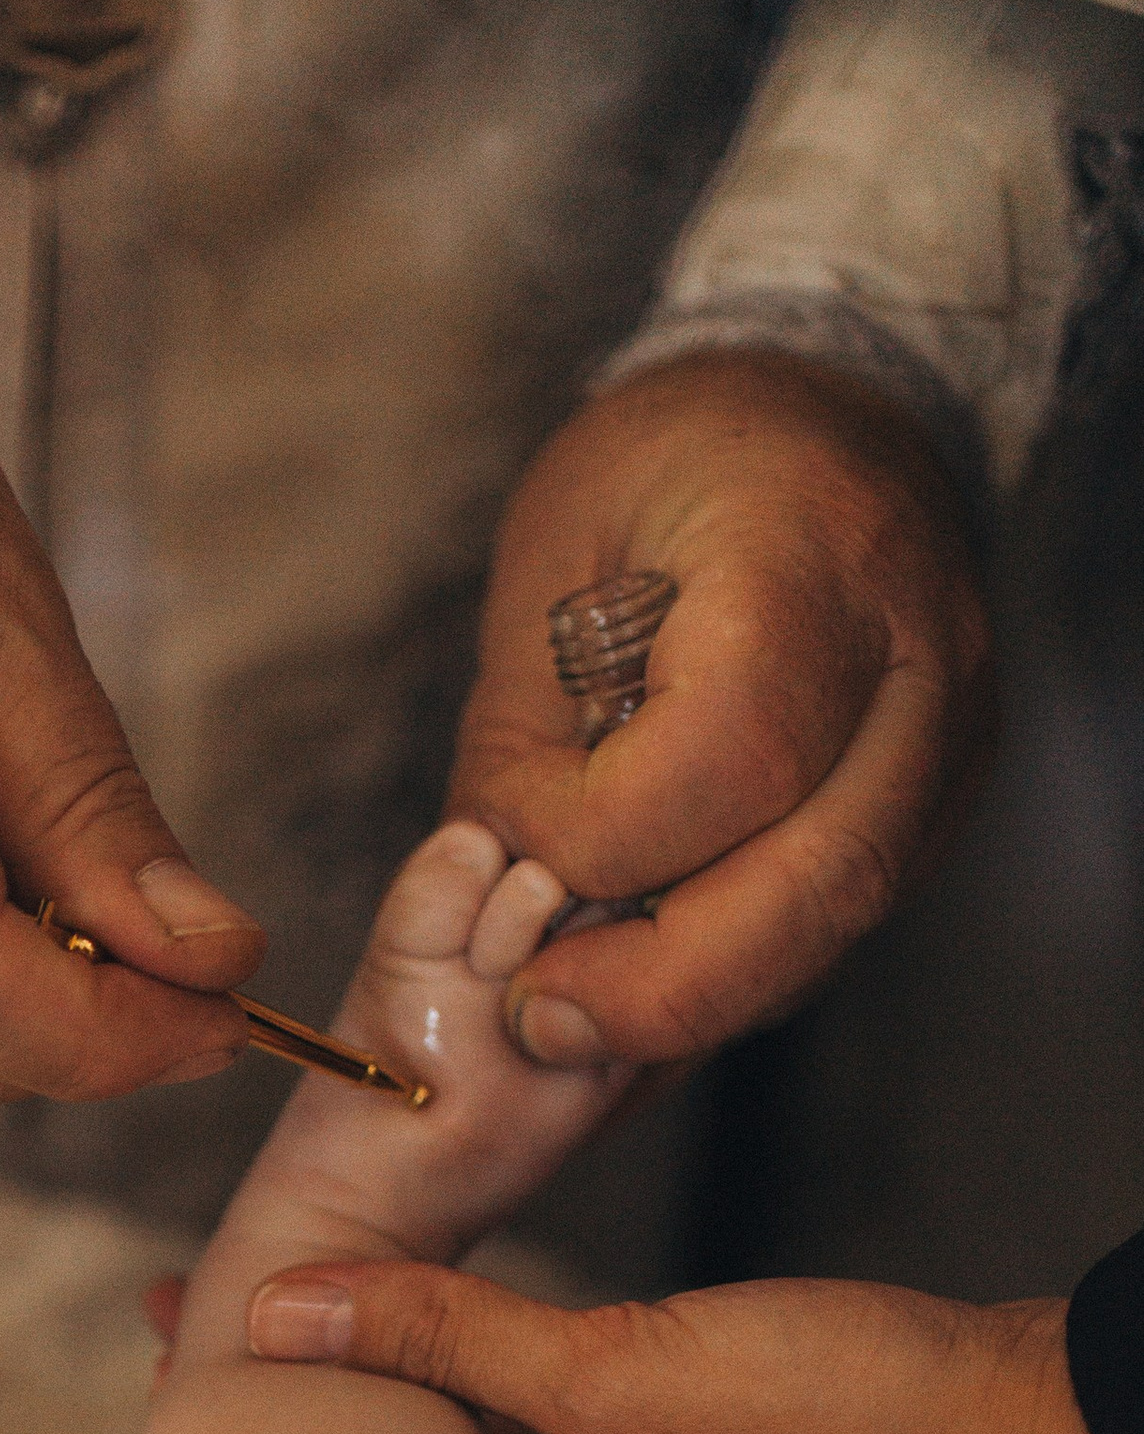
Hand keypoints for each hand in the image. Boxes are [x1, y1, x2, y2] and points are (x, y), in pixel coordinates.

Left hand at [452, 353, 991, 1068]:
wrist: (823, 421)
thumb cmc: (666, 472)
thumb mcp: (551, 561)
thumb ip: (519, 739)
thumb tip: (484, 904)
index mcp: (814, 551)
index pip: (732, 750)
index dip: (601, 833)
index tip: (506, 838)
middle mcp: (920, 658)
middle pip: (815, 878)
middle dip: (659, 984)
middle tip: (536, 1012)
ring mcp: (949, 744)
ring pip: (834, 926)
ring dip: (692, 998)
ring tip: (571, 1007)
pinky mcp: (937, 808)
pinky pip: (833, 925)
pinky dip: (729, 971)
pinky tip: (639, 977)